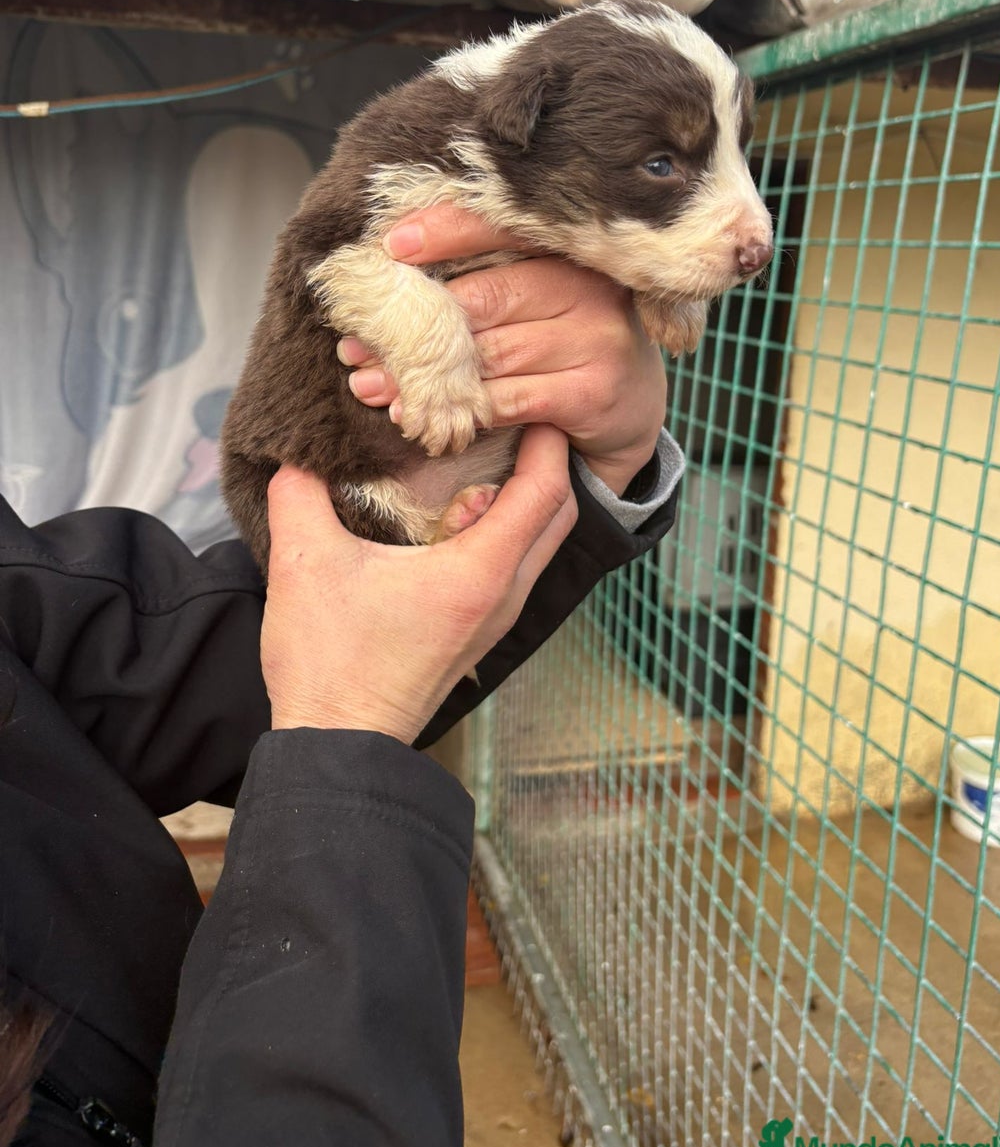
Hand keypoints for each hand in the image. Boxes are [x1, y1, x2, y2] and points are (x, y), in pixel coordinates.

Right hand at [261, 425, 576, 742]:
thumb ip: (301, 492)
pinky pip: (517, 565)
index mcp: (478, 573)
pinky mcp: (479, 631)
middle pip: (558, 514)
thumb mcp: (304, 564)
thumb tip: (295, 448)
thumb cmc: (329, 662)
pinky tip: (466, 508)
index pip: (545, 491)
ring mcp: (496, 618)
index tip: (527, 402)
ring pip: (541, 542)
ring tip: (491, 454)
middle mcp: (503, 596)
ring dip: (529, 495)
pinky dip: (510, 527)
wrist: (337, 745)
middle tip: (514, 420)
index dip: (545, 440)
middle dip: (548, 461)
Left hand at [337, 204, 667, 494]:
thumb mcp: (539, 302)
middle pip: (484, 298)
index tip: (389, 248)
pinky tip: (420, 418)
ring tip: (370, 385)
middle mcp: (588, 289)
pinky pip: (508, 399)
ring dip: (422, 376)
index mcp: (569, 253)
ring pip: (488, 354)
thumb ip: (486, 282)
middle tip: (355, 344)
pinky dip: (459, 411)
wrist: (631, 407)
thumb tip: (391, 281)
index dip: (444, 233)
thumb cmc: (565, 344)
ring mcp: (595, 340)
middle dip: (415, 325)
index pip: (503, 229)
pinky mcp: (591, 392)